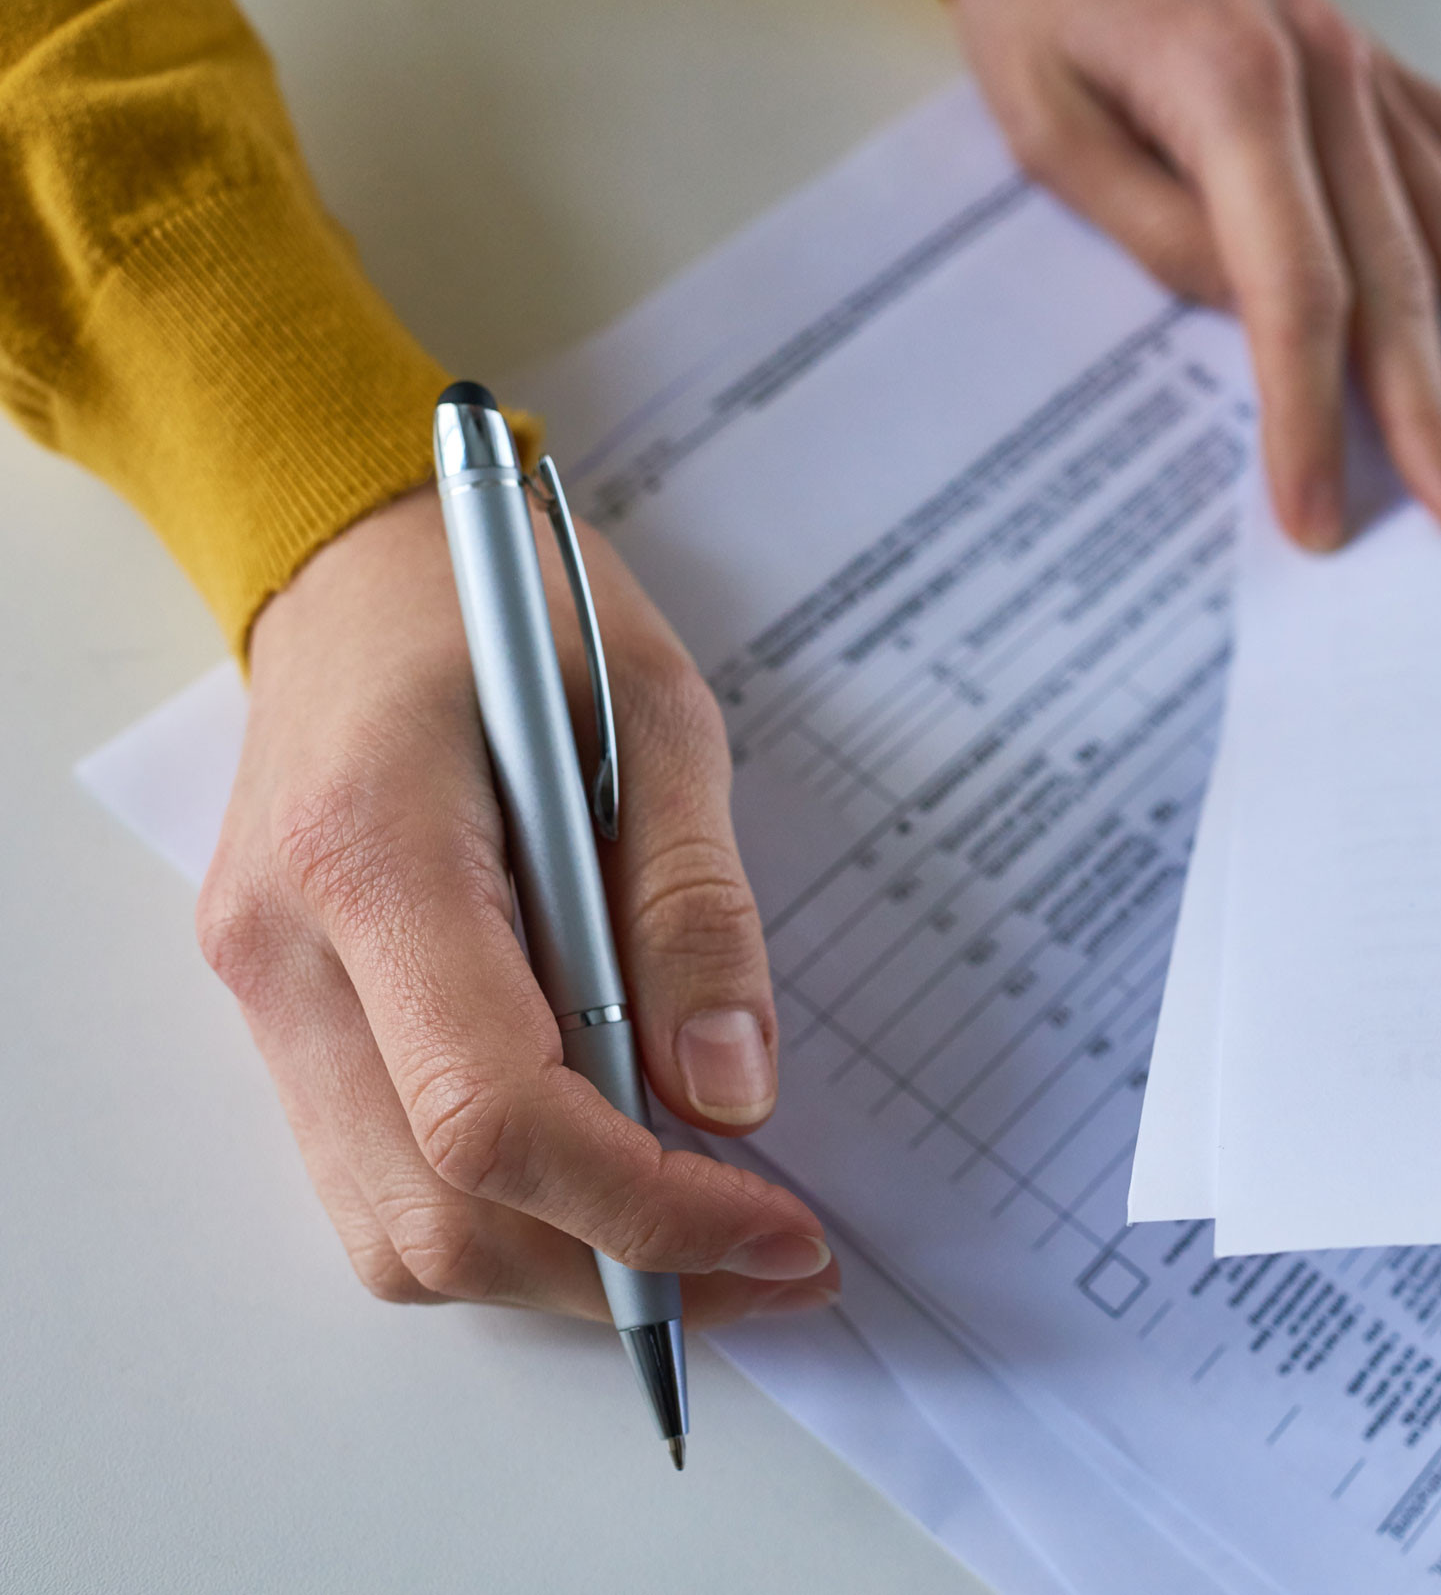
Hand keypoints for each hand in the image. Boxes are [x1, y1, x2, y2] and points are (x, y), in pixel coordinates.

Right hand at [197, 490, 840, 1324]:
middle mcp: (283, 952)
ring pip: (398, 1233)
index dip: (648, 1206)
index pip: (494, 1117)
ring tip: (711, 1232)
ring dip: (567, 1267)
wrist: (364, 567)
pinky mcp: (285, 1020)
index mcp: (372, 858)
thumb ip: (692, 907)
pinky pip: (381, 1183)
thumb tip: (734, 1095)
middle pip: (440, 1212)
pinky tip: (614, 1176)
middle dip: (624, 1268)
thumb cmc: (514, 610)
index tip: (780, 1228)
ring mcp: (264, 997)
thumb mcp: (656, 715)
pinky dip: (508, 1217)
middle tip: (777, 1256)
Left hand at [948, 0, 1440, 552]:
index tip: (1320, 514)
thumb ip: (1154, 226)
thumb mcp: (1048, 125)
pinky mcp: (1376, 71)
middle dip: (1438, 421)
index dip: (1310, 414)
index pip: (1295, 291)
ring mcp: (1366, 75)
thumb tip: (1253, 319)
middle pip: (1400, 282)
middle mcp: (1328, 83)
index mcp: (1236, 92)